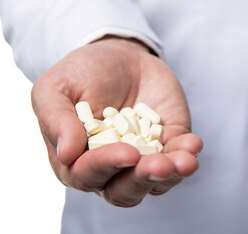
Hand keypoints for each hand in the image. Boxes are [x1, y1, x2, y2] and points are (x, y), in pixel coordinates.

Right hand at [31, 36, 202, 206]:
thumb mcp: (55, 88)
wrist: (118, 55)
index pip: (87, 175)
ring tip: (183, 161)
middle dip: (142, 180)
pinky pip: (177, 161)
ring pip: (154, 184)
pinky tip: (192, 145)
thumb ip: (56, 120)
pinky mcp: (166, 145)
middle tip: (158, 165)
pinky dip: (186, 157)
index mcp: (76, 160)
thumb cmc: (81, 73)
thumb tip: (67, 154)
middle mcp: (109, 167)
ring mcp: (140, 159)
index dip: (105, 167)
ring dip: (170, 176)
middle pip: (123, 191)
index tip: (126, 151)